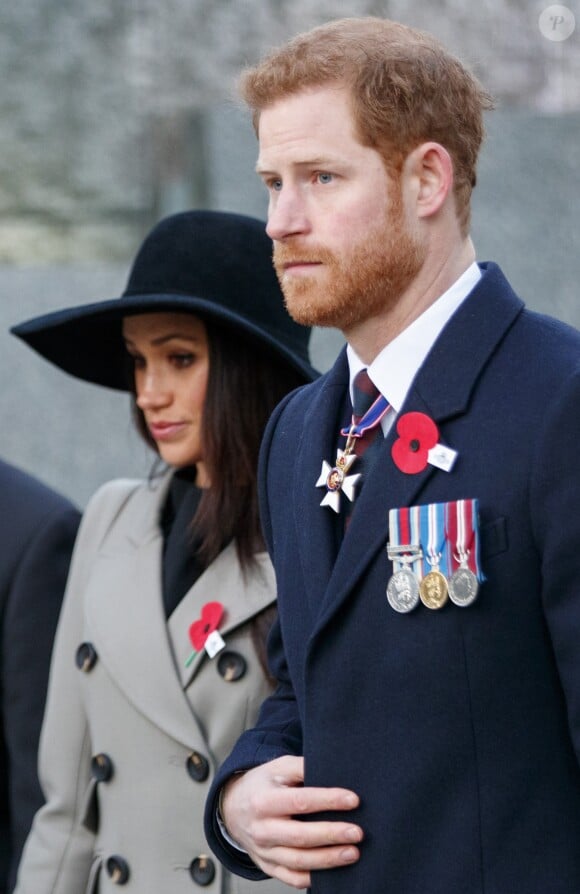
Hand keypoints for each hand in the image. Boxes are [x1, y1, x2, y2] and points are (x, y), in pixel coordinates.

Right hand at [221, 755, 362, 889]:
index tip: (353, 800)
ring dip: (328, 859)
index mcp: (264, 801)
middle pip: (300, 836)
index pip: (300, 802)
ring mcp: (264, 851)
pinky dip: (311, 878)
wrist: (233, 806)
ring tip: (353, 853)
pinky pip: (291, 878)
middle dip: (331, 835)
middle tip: (357, 832)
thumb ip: (302, 767)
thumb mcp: (278, 767)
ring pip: (298, 861)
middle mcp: (262, 829)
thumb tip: (332, 770)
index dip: (328, 801)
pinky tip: (332, 872)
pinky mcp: (267, 866)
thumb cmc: (262, 785)